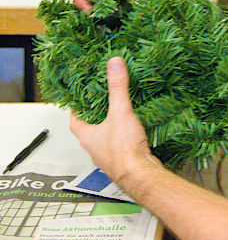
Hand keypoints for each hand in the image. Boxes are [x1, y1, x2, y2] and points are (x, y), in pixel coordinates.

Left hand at [70, 57, 157, 185]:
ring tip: (118, 113)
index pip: (74, 121)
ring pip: (104, 139)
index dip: (76, 109)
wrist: (141, 175)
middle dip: (95, 116)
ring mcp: (108, 156)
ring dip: (109, 128)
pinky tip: (133, 131)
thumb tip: (114, 64)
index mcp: (87, 137)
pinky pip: (119, 146)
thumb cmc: (124, 151)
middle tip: (102, 102)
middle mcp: (94, 148)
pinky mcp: (122, 161)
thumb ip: (117, 87)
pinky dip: (123, 137)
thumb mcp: (120, 112)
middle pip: (88, 130)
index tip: (79, 100)